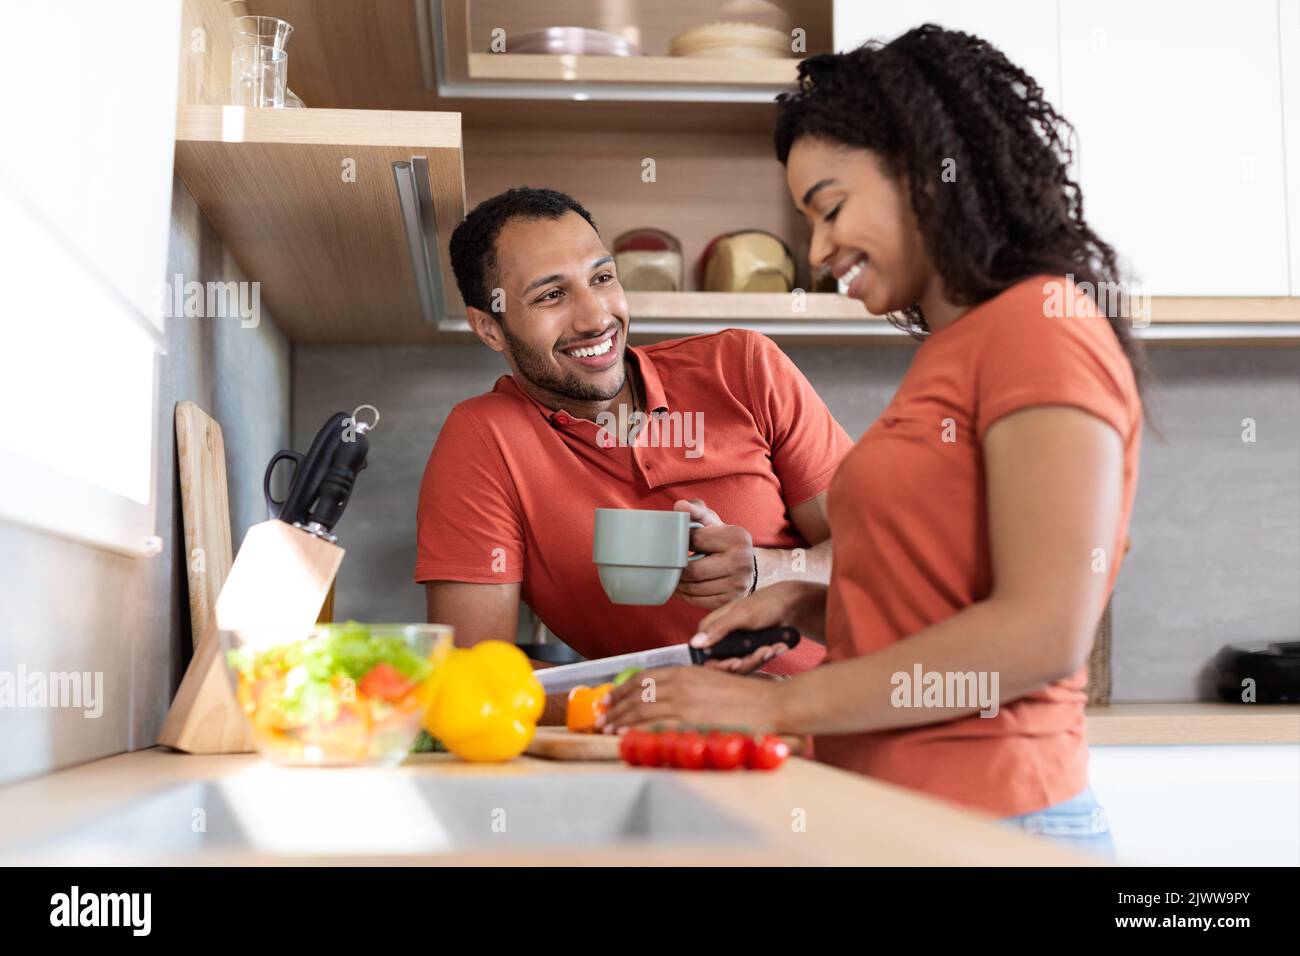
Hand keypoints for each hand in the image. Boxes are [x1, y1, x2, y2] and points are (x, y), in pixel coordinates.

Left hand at [597, 665, 783, 732]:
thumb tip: (668, 695)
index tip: (610, 697)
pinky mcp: (691, 721)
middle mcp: (681, 684)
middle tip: (602, 715)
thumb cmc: (746, 696)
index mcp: (686, 671)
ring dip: (620, 718)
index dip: (623, 688)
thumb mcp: (712, 680)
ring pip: (642, 709)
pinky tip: (625, 735)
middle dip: (615, 705)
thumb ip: (689, 686)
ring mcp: (685, 703)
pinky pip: (656, 725)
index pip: (644, 677)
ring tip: (607, 726)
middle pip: (638, 693)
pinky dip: (637, 730)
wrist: (770, 704)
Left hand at [672, 498, 756, 610]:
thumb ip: (696, 511)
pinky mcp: (730, 601)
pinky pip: (698, 601)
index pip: (696, 540)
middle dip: (679, 567)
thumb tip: (680, 506)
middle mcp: (742, 561)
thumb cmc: (725, 542)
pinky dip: (686, 595)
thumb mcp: (714, 522)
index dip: (683, 541)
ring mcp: (738, 584)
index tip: (680, 542)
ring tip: (677, 575)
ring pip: (694, 588)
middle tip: (672, 563)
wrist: (750, 567)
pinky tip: (684, 586)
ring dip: (679, 583)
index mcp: (738, 537)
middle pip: (694, 569)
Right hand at [689, 581, 826, 670]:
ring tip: (772, 647)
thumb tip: (695, 643)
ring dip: (759, 659)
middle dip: (746, 661)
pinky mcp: (747, 652)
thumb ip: (718, 629)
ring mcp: (734, 647)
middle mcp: (720, 638)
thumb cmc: (765, 604)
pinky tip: (776, 647)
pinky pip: (752, 664)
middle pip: (724, 665)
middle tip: (763, 652)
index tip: (736, 663)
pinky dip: (766, 657)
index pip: (704, 655)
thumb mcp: (741, 615)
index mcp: (712, 627)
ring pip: (740, 667)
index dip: (719, 664)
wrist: (790, 607)